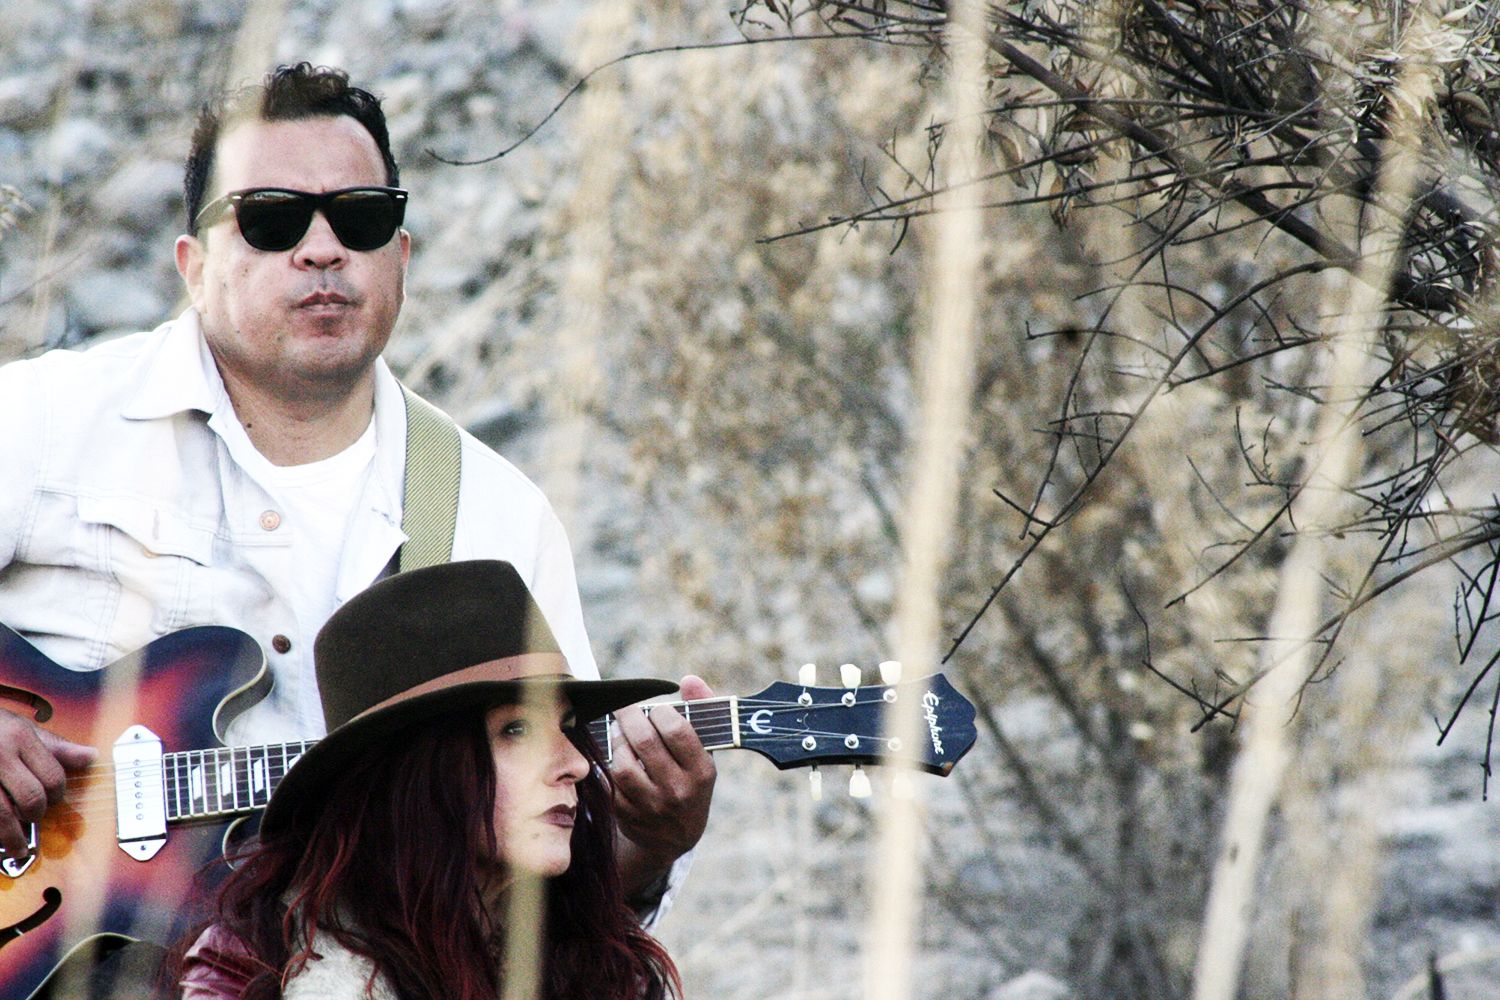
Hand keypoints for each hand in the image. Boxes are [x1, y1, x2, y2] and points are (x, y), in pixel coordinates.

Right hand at [0, 707, 95, 853]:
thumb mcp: (22, 729)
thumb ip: (56, 747)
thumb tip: (92, 757)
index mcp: (20, 738)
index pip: (52, 776)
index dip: (57, 793)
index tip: (53, 799)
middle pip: (30, 797)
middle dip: (35, 813)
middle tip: (33, 816)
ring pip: (3, 814)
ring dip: (13, 836)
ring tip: (18, 848)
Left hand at [609, 675, 717, 897]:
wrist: (675, 838)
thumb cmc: (690, 780)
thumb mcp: (705, 752)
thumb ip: (700, 711)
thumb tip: (690, 680)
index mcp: (701, 772)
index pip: (676, 731)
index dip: (660, 712)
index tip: (656, 708)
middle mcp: (678, 791)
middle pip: (645, 742)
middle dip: (630, 717)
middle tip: (625, 709)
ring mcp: (651, 807)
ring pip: (622, 764)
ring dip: (617, 740)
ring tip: (619, 731)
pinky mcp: (627, 816)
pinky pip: (611, 782)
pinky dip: (610, 764)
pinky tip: (616, 755)